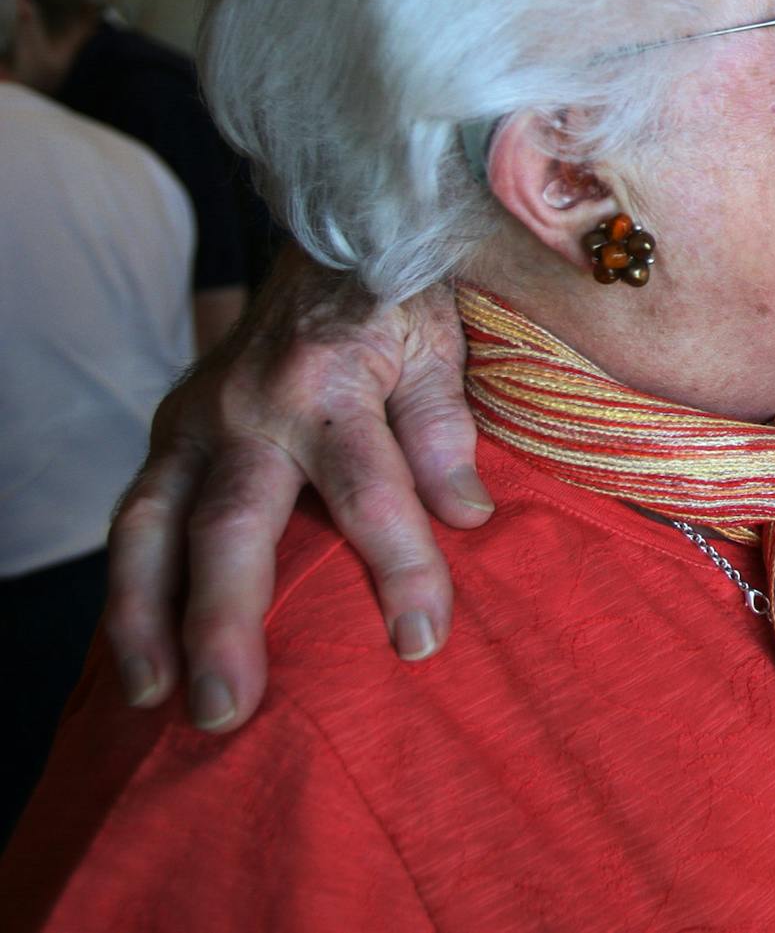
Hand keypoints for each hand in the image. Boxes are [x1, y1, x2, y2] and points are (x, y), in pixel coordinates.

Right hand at [104, 250, 485, 730]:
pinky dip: (129, 586)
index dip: (399, 566)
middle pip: (231, 525)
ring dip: (144, 617)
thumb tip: (468, 518)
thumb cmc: (396, 305)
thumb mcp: (440, 348)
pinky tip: (138, 649)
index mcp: (330, 384)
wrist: (329, 241)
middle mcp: (247, 408)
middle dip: (225, 622)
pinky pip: (135, 517)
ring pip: (150, 527)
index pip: (369, 490)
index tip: (421, 640)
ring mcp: (194, 422)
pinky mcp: (167, 433)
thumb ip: (446, 430)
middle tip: (231, 709)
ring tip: (157, 699)